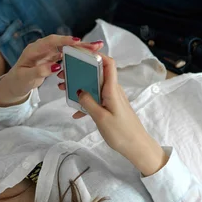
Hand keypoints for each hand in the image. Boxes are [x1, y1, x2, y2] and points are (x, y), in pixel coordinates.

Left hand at [0, 35, 102, 106]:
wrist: (14, 85)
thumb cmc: (18, 81)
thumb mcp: (26, 78)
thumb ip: (39, 72)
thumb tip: (56, 66)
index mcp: (33, 50)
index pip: (50, 42)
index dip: (64, 40)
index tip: (77, 41)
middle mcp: (41, 48)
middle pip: (62, 43)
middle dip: (79, 43)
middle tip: (96, 45)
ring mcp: (47, 53)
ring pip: (66, 48)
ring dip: (80, 48)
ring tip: (96, 49)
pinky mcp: (51, 58)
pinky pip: (65, 55)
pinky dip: (76, 55)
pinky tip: (87, 56)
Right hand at [59, 54, 167, 175]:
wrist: (137, 147)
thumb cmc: (121, 133)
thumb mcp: (101, 118)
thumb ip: (88, 102)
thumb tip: (79, 90)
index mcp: (112, 90)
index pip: (108, 64)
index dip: (96, 55)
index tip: (80, 54)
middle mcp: (113, 90)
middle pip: (98, 73)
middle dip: (80, 72)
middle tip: (64, 76)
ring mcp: (113, 99)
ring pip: (95, 86)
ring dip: (80, 87)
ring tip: (64, 90)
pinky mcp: (111, 107)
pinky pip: (96, 99)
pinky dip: (86, 102)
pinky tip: (76, 112)